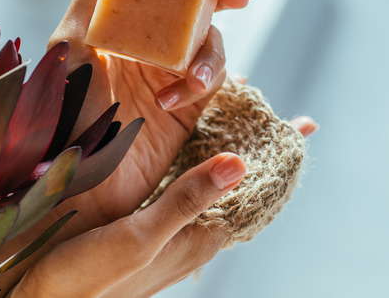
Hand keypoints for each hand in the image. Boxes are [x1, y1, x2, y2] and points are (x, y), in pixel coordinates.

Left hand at [0, 0, 254, 294]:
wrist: (73, 188)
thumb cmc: (59, 119)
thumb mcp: (69, 51)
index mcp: (117, 21)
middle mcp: (145, 42)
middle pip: (193, 2)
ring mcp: (168, 73)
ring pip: (209, 41)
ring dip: (211, 50)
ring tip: (193, 81)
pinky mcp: (187, 105)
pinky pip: (211, 79)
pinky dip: (205, 82)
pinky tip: (179, 100)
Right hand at [10, 118, 317, 297]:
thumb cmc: (83, 276)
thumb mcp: (138, 238)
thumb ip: (187, 201)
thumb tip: (240, 164)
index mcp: (195, 237)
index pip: (254, 194)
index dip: (279, 160)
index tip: (305, 125)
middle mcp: (189, 234)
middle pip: (237, 185)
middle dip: (257, 149)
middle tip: (273, 112)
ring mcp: (167, 230)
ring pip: (209, 183)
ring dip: (226, 151)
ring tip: (239, 117)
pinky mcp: (144, 225)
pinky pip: (183, 188)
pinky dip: (194, 160)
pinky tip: (189, 144)